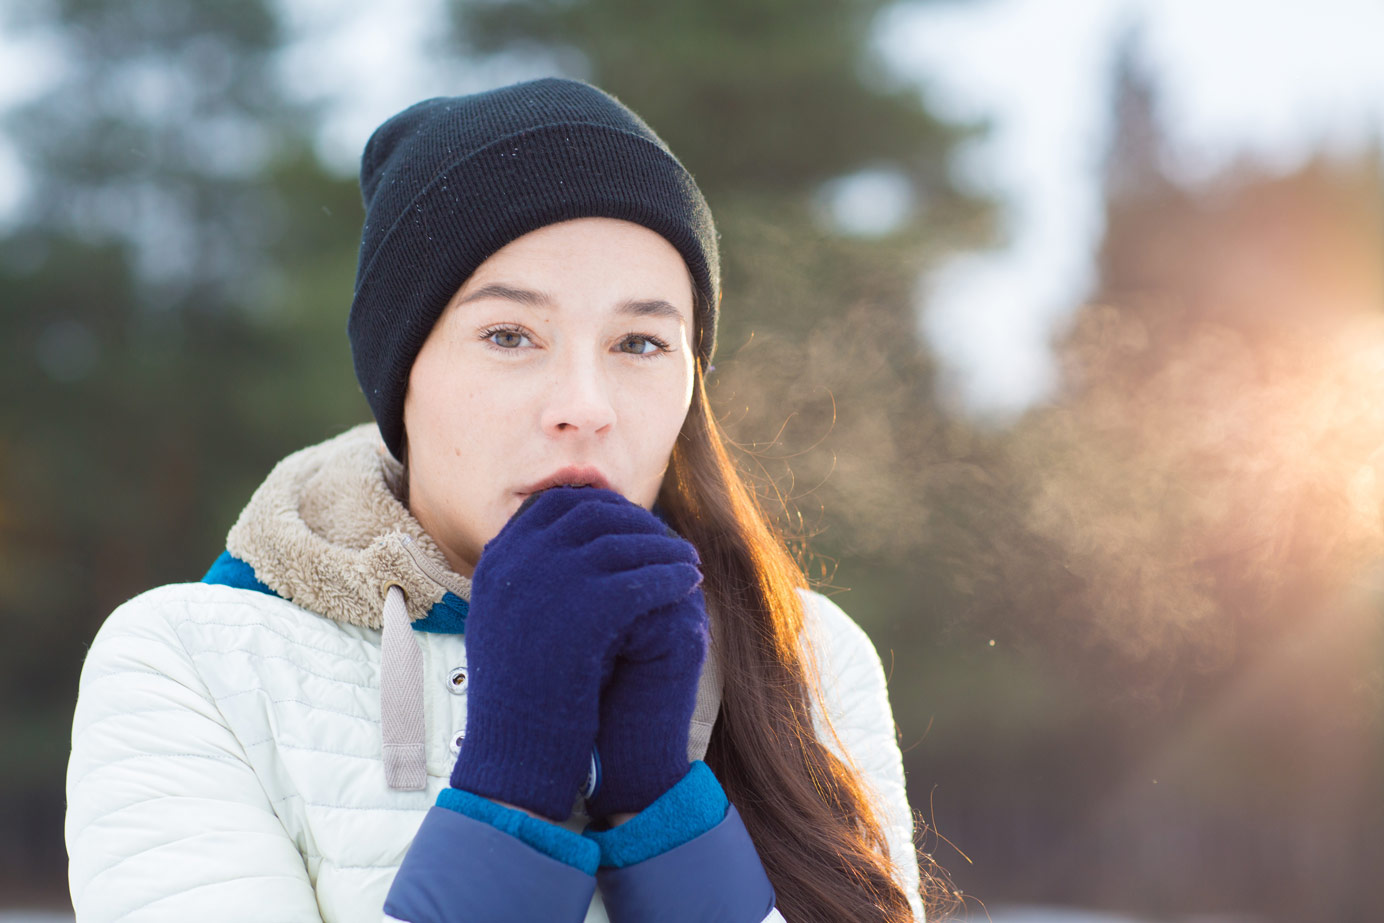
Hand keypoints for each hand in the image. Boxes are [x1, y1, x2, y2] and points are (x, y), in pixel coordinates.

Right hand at [450, 486, 701, 821]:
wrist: (515, 748)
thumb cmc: (517, 694)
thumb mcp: (507, 622)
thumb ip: (528, 577)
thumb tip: (569, 541)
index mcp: (498, 561)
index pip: (554, 504)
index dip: (598, 505)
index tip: (628, 516)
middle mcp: (519, 562)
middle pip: (592, 516)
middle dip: (636, 523)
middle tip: (665, 538)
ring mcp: (551, 582)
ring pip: (621, 543)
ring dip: (662, 548)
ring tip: (688, 560)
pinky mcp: (586, 610)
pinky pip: (641, 579)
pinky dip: (670, 577)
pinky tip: (690, 583)